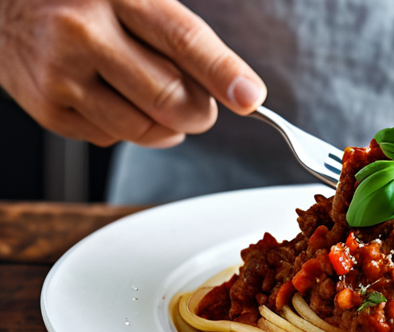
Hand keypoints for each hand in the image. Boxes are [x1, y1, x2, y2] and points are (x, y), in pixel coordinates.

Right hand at [0, 0, 265, 146]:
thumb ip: (181, 36)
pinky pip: (112, 138)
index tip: (250, 97)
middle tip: (201, 106)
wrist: (4, 7)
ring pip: (145, 128)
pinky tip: (116, 101)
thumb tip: (236, 87)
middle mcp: (84, 31)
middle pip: (168, 96)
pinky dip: (129, 129)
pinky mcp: (48, 108)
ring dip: (169, 127)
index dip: (223, 73)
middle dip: (200, 111)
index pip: (183, 39)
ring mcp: (61, 73)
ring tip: (159, 101)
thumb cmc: (82, 2)